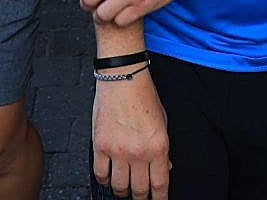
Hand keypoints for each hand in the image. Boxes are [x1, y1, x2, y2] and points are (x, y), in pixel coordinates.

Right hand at [93, 73, 169, 198]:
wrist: (123, 78)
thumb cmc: (144, 96)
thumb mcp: (163, 122)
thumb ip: (163, 149)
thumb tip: (165, 168)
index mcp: (158, 147)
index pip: (160, 185)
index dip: (159, 199)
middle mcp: (139, 153)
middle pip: (139, 190)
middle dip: (140, 198)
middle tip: (139, 197)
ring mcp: (118, 151)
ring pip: (119, 186)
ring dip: (122, 191)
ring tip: (124, 189)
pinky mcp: (100, 146)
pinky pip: (101, 174)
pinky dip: (104, 180)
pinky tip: (108, 177)